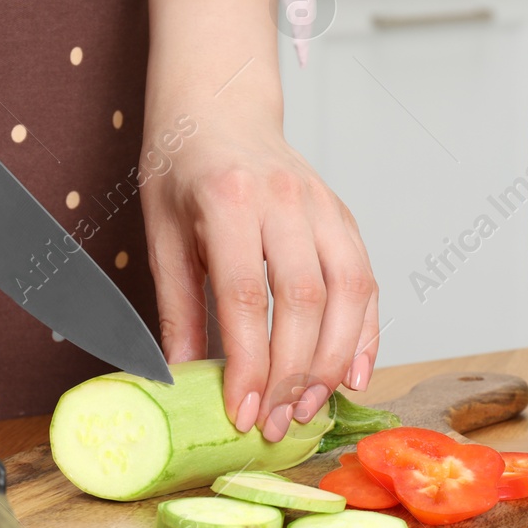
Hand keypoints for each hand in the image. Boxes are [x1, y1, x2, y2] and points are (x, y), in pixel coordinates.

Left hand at [140, 104, 379, 441]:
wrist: (218, 103)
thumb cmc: (181, 167)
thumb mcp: (162, 233)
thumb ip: (175, 306)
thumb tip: (181, 380)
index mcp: (227, 200)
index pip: (246, 295)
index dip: (249, 363)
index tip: (242, 412)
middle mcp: (284, 199)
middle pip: (303, 300)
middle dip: (292, 373)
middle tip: (276, 424)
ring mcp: (321, 205)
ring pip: (347, 292)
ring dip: (333, 360)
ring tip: (310, 408)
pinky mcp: (341, 215)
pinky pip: (365, 279)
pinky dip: (364, 331)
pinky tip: (353, 373)